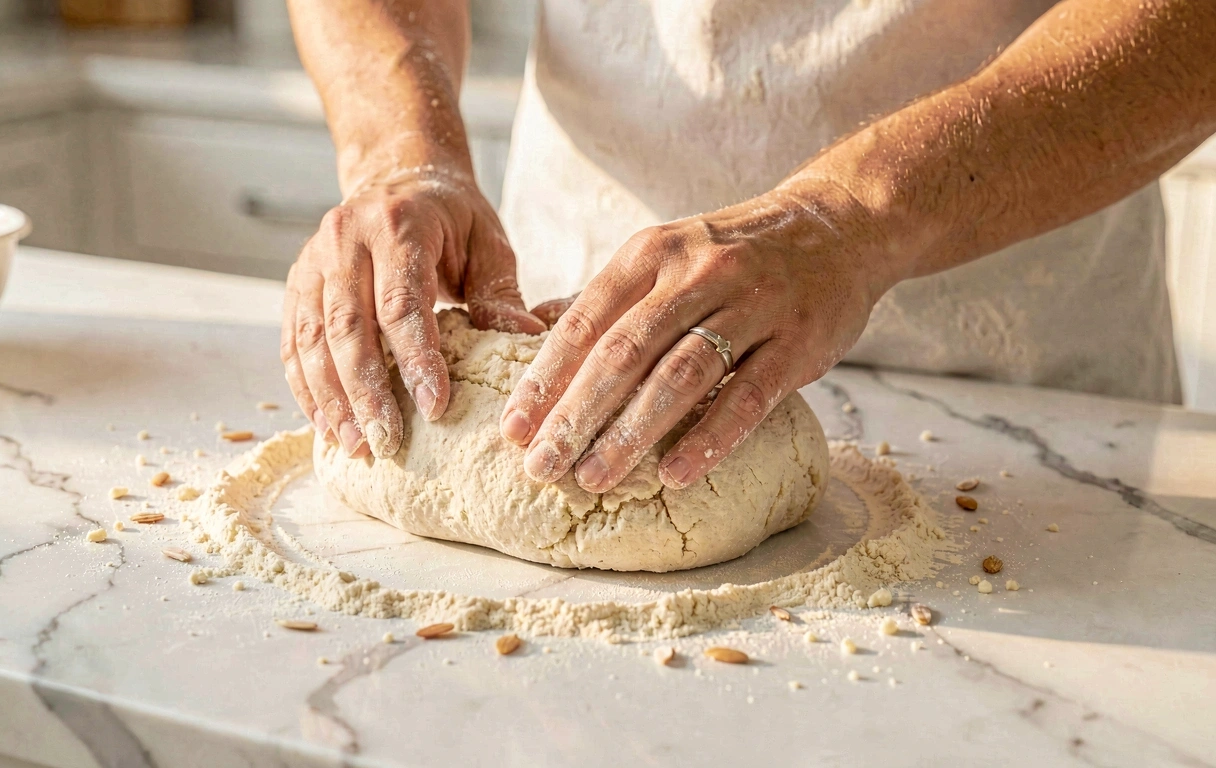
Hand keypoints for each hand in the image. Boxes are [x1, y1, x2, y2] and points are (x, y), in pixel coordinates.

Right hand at [282, 169, 545, 458]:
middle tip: (386, 442)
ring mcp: (312, 260)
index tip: (435, 408)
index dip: (415, 359)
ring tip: (356, 443)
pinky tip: (326, 424)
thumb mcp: (487, 243)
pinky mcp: (296, 282)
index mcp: (398, 225)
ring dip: (331, 398)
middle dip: (365, 391)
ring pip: (311, 338)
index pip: (401, 302)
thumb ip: (498, 292)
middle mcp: (344, 238)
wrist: (398, 178)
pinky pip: (292, 341)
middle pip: (348, 326)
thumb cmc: (452, 220)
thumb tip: (526, 337)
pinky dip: (306, 386)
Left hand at [499, 183, 893, 492]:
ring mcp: (751, 305)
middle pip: (623, 352)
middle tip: (540, 467)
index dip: (544, 378)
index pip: (584, 321)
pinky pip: (748, 395)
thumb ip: (604, 295)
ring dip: (631, 432)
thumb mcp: (665, 253)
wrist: (837, 226)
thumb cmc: (735, 253)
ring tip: (593, 477)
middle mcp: (696, 274)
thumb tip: (531, 328)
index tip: (511, 430)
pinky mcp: (796, 340)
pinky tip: (676, 474)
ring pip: (679, 375)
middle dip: (575, 415)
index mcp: (652, 253)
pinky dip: (710, 437)